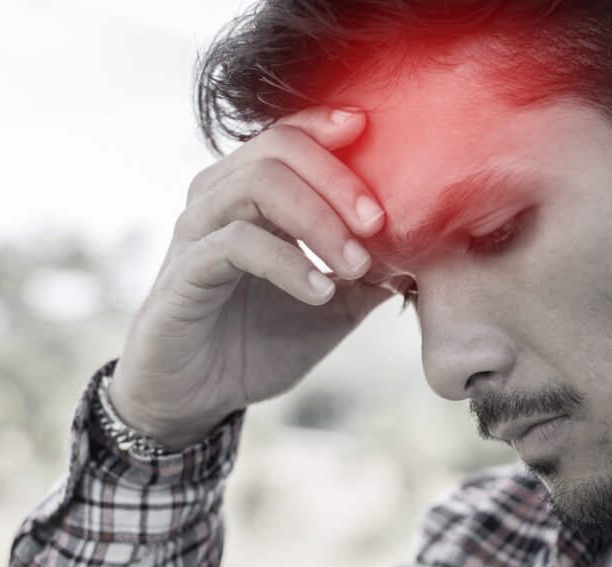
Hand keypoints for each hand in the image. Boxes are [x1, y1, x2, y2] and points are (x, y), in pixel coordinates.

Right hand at [108, 107, 393, 448]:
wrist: (198, 395)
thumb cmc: (261, 339)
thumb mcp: (334, 304)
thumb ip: (371, 272)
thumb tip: (428, 248)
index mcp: (251, 194)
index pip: (289, 135)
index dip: (327, 125)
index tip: (373, 131)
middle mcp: (218, 198)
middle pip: (278, 149)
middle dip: (338, 180)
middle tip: (379, 223)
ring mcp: (197, 231)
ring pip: (256, 185)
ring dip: (319, 220)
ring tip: (357, 264)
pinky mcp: (184, 273)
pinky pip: (237, 244)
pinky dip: (289, 263)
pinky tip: (320, 291)